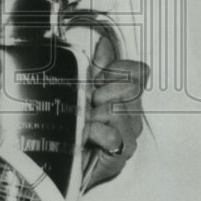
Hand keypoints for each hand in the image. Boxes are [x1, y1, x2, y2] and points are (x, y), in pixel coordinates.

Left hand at [85, 48, 147, 187]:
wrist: (61, 159)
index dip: (116, 71)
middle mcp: (134, 116)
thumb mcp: (82, 89)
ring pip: (117, 110)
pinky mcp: (121, 155)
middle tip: (87, 104)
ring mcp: (130, 136)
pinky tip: (84, 136)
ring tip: (82, 122)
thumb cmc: (73, 124)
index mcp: (127, 97)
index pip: (139, 71)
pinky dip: (93, 132)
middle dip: (102, 92)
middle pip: (129, 88)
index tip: (97, 80)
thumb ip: (96, 66)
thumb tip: (105, 41)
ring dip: (92, 114)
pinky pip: (111, 134)